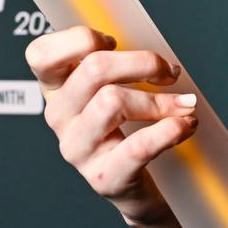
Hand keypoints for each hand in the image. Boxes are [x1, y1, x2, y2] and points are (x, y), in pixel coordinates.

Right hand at [24, 24, 197, 226]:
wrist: (135, 187)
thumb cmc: (126, 131)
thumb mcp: (111, 92)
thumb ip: (117, 65)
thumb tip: (151, 43)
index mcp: (57, 90)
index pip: (41, 55)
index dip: (80, 39)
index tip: (115, 42)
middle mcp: (60, 118)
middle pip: (93, 69)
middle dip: (142, 62)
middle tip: (169, 72)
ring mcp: (78, 148)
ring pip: (114, 102)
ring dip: (161, 100)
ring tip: (184, 105)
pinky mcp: (104, 176)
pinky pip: (138, 146)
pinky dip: (170, 130)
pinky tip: (185, 125)